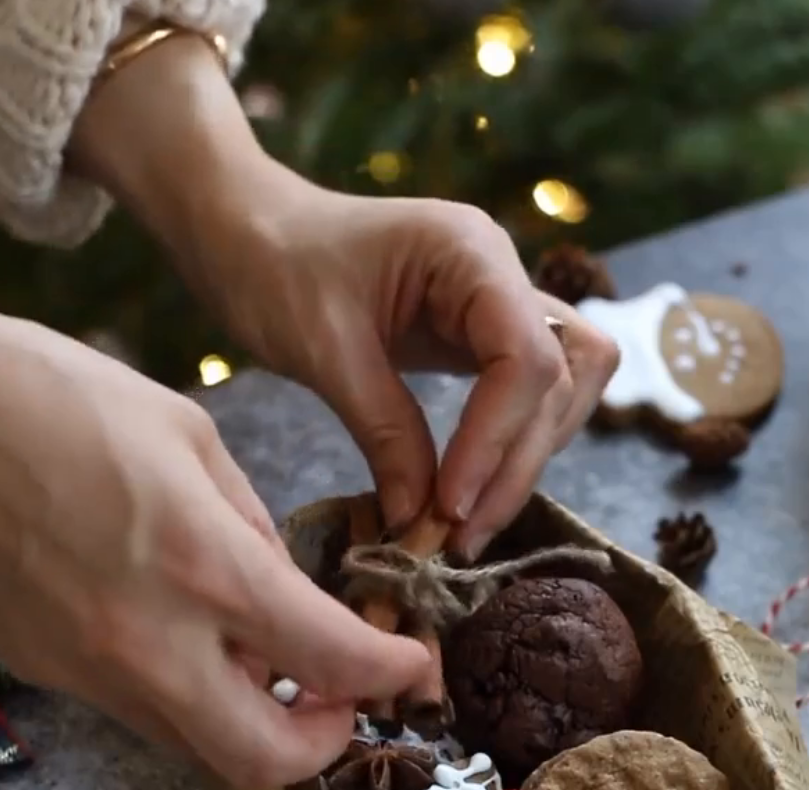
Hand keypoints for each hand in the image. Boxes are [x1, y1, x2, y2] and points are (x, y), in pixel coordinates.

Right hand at [0, 314, 427, 787]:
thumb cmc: (51, 397)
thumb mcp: (186, 436)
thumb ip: (253, 525)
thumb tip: (288, 588)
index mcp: (203, 566)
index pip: (333, 661)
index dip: (392, 674)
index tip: (411, 663)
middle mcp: (150, 642)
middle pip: (264, 763)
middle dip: (323, 742)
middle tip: (340, 696)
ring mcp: (92, 670)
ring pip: (200, 749)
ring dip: (254, 724)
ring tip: (269, 663)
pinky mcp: (51, 673)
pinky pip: (144, 714)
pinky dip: (190, 698)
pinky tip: (190, 640)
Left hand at [188, 177, 618, 557]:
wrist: (246, 232)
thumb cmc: (273, 265)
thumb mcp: (323, 350)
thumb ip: (383, 432)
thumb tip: (419, 519)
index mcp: (471, 253)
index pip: (527, 359)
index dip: (497, 441)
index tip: (449, 507)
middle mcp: (502, 276)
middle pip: (558, 385)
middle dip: (514, 467)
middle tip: (459, 539)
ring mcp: (499, 308)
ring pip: (562, 394)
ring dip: (524, 463)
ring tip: (465, 525)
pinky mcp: (481, 342)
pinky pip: (529, 400)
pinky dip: (509, 449)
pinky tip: (468, 493)